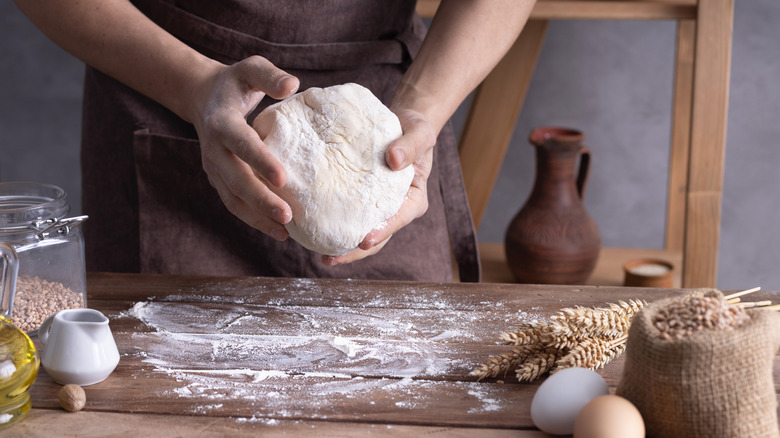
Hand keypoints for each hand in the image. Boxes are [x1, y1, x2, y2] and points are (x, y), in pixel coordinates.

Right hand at [191, 56, 299, 240]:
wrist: (203, 98)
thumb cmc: (236, 83)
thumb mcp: (250, 69)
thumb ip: (269, 76)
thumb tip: (292, 85)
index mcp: (222, 122)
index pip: (241, 143)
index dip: (260, 160)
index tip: (283, 178)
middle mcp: (214, 148)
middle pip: (236, 179)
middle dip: (261, 200)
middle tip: (288, 215)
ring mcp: (214, 168)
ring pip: (233, 198)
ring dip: (258, 217)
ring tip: (286, 231)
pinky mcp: (219, 180)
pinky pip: (234, 204)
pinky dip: (254, 220)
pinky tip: (279, 232)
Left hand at [323, 108, 436, 265]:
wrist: (403, 123)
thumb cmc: (415, 128)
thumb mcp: (421, 132)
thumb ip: (412, 144)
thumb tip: (394, 160)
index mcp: (414, 198)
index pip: (400, 219)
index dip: (383, 231)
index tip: (366, 240)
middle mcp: (397, 208)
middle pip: (378, 237)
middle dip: (355, 251)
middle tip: (330, 259)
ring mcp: (378, 207)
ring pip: (362, 232)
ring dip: (343, 247)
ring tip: (321, 257)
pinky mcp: (363, 200)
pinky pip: (349, 215)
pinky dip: (334, 224)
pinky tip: (314, 230)